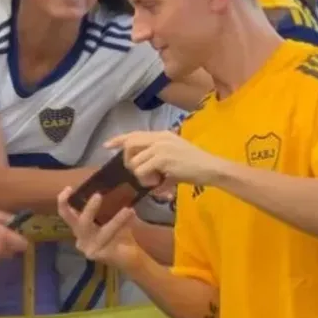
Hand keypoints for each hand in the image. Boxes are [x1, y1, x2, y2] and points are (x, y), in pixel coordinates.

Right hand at [0, 209, 26, 265]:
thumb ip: (7, 218)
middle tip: (0, 235)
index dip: (21, 240)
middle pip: (12, 252)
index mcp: (5, 238)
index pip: (23, 245)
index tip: (15, 234)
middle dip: (9, 245)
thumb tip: (16, 221)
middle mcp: (0, 251)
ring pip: (1, 257)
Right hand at [57, 187, 140, 267]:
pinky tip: (131, 218)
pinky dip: (121, 226)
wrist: (131, 257)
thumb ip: (108, 206)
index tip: (69, 188)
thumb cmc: (120, 235)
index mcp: (80, 228)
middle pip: (76, 223)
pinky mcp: (99, 255)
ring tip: (129, 210)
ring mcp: (88, 248)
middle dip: (88, 209)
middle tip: (98, 195)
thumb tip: (113, 187)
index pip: (66, 214)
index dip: (64, 201)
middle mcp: (81, 238)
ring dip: (116, 220)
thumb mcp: (112, 218)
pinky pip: (111, 239)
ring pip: (101, 231)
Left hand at [105, 131, 226, 189]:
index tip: (107, 145)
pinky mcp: (162, 158)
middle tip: (138, 173)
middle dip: (127, 160)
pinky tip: (159, 183)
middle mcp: (160, 138)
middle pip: (130, 144)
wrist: (211, 168)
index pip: (135, 134)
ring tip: (155, 181)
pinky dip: (147, 180)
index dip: (119, 139)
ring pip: (135, 162)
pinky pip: (142, 170)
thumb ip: (159, 164)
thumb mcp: (175, 160)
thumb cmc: (196, 167)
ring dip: (140, 175)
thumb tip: (148, 180)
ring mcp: (161, 147)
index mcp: (162, 135)